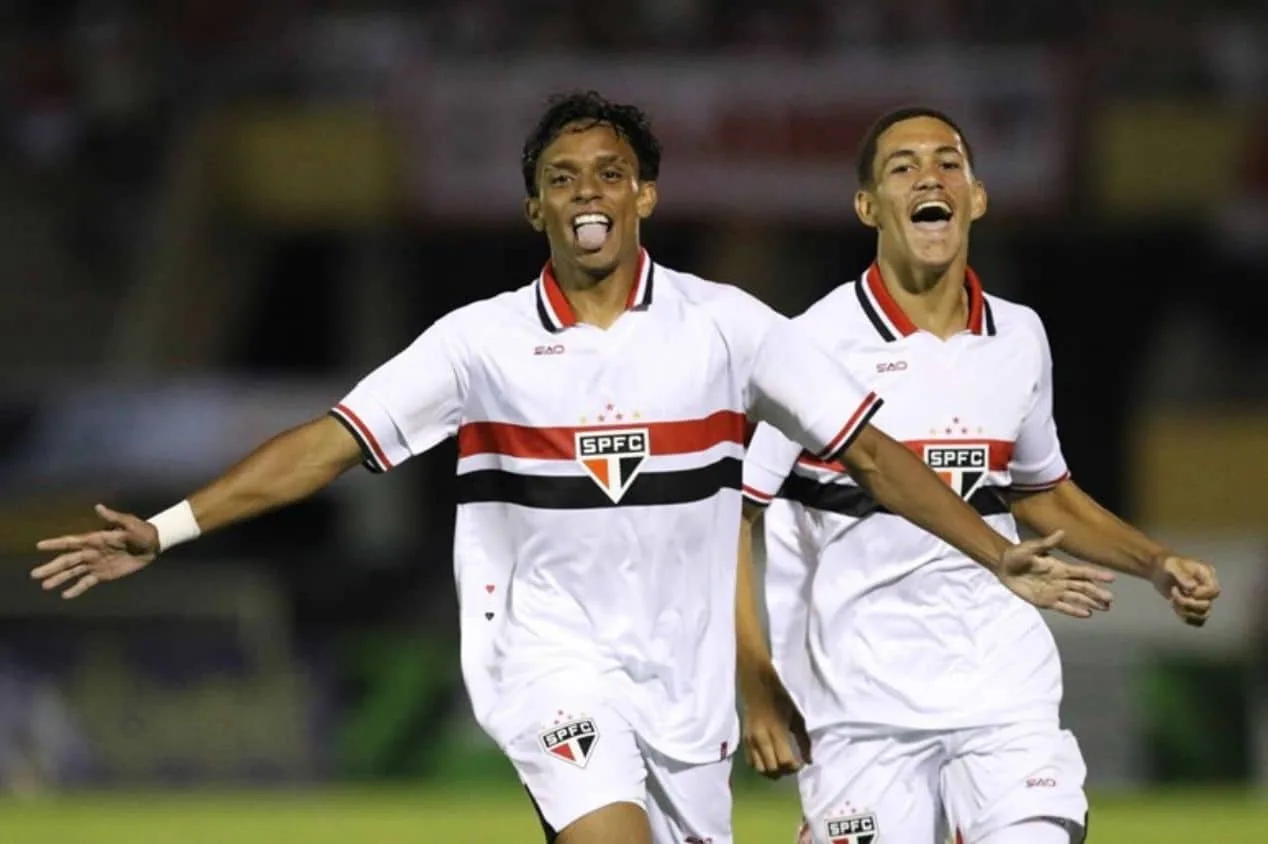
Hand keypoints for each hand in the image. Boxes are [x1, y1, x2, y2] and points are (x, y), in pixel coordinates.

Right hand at [32, 504, 158, 598]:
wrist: (153, 545)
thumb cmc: (141, 531)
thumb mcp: (129, 523)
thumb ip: (113, 518)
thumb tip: (99, 507)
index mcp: (94, 539)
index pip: (71, 542)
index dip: (55, 544)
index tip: (39, 546)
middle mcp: (90, 552)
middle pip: (67, 561)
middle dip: (51, 567)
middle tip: (34, 575)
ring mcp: (95, 564)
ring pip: (73, 573)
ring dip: (59, 579)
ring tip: (45, 586)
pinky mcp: (103, 575)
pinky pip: (87, 583)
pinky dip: (76, 589)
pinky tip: (65, 595)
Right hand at [740, 666, 810, 778]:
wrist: (756, 686)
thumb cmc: (780, 699)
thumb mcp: (797, 717)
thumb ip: (804, 741)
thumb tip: (808, 761)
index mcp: (776, 730)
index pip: (784, 761)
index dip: (794, 767)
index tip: (800, 763)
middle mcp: (761, 738)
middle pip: (772, 769)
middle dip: (784, 771)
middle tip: (791, 765)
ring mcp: (750, 740)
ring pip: (760, 769)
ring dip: (772, 771)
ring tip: (780, 765)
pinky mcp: (744, 740)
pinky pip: (751, 763)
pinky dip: (761, 766)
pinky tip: (769, 760)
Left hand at [998, 530, 1114, 618]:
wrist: (1003, 567)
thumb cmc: (1017, 555)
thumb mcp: (1030, 547)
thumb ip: (1046, 543)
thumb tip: (1061, 532)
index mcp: (1060, 567)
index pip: (1082, 571)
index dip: (1096, 574)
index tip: (1111, 578)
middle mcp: (1061, 580)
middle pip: (1083, 587)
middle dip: (1097, 593)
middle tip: (1111, 599)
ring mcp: (1054, 592)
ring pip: (1077, 598)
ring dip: (1091, 603)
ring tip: (1105, 608)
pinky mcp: (1046, 601)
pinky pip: (1063, 607)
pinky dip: (1075, 611)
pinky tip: (1087, 614)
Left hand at [1151, 555, 1219, 626]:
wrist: (1159, 570)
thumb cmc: (1167, 565)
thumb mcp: (1172, 565)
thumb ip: (1182, 574)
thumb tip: (1193, 587)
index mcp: (1207, 576)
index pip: (1214, 590)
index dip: (1199, 594)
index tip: (1184, 589)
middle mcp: (1208, 589)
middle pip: (1207, 605)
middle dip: (1188, 602)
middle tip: (1174, 592)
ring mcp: (1202, 600)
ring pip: (1203, 615)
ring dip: (1185, 611)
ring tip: (1173, 601)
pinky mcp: (1194, 608)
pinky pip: (1197, 621)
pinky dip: (1185, 617)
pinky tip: (1175, 607)